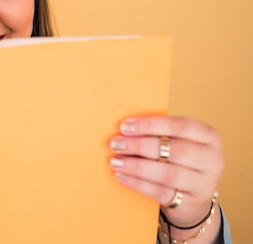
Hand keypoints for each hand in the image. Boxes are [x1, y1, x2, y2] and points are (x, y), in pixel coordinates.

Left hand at [109, 116, 223, 228]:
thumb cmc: (179, 160)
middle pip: (174, 149)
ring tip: (115, 161)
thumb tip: (125, 129)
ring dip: (137, 166)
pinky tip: (122, 176)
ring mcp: (205, 183)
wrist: (193, 198)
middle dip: (140, 145)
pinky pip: (161, 192)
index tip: (125, 126)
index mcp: (208, 136)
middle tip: (116, 144)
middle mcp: (212, 159)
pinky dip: (138, 183)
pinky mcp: (192, 202)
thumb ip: (158, 134)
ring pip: (168, 173)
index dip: (150, 125)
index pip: (180, 125)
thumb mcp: (177, 143)